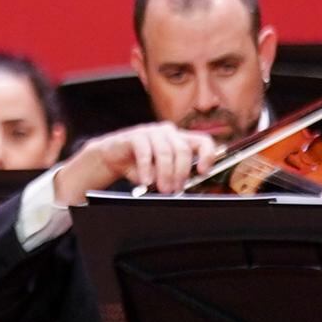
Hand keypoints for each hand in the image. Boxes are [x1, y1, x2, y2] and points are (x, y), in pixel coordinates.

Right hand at [67, 122, 219, 197]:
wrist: (114, 159)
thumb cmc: (141, 167)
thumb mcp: (161, 173)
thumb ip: (174, 176)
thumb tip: (182, 186)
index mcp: (181, 139)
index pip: (204, 141)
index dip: (207, 156)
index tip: (202, 172)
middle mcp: (169, 132)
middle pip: (183, 150)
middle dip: (180, 173)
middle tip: (174, 190)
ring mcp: (152, 131)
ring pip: (165, 151)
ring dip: (164, 173)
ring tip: (161, 189)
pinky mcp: (136, 135)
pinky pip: (145, 152)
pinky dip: (146, 169)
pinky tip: (146, 181)